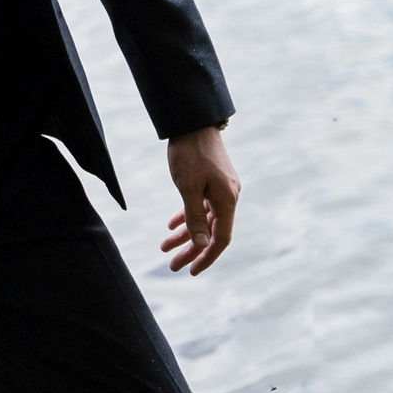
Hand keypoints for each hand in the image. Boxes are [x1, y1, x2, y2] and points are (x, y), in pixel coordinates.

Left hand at [161, 125, 240, 276]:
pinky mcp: (212, 180)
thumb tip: (202, 244)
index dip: (206, 257)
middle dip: (191, 250)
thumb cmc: (189, 153)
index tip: (191, 271)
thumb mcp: (187, 187)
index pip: (220, 239)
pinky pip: (201, 205)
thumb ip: (194, 217)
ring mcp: (221, 188)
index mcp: (227, 201)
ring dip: (186, 234)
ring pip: (204, 219)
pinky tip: (171, 226)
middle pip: (211, 232)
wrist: (192, 121)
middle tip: (172, 266)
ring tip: (164, 247)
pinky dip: (187, 215)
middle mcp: (228, 196)